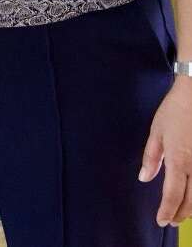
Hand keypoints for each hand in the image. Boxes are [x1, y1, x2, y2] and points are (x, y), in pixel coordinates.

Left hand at [141, 77, 191, 224]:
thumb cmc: (174, 112)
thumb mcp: (156, 132)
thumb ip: (151, 158)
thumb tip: (144, 179)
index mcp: (178, 160)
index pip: (172, 195)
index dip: (166, 211)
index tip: (161, 221)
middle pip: (190, 202)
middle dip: (179, 215)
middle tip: (170, 220)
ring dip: (191, 209)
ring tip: (181, 212)